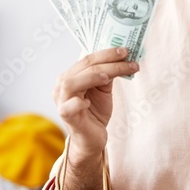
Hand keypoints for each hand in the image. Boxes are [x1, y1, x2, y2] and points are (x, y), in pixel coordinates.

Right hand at [53, 48, 137, 164]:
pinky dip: (77, 103)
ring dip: (91, 77)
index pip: (88, 59)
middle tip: (127, 59)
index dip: (107, 53)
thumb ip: (107, 74)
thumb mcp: (103, 89)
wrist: (92, 138)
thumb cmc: (95, 112)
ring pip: (71, 83)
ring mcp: (62, 102)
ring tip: (108, 76)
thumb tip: (121, 57)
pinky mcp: (66, 117)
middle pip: (83, 67)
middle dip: (107, 61)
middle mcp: (62, 86)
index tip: (126, 51)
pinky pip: (68, 108)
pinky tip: (88, 102)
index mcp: (70, 76)